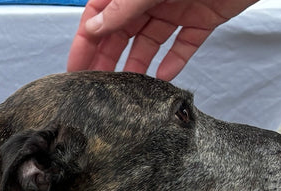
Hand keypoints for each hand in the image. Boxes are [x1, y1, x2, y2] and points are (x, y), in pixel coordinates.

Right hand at [67, 0, 258, 81]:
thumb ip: (124, 6)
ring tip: (126, 92)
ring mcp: (177, 6)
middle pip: (122, 32)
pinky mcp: (205, 16)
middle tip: (94, 90)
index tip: (75, 70)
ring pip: (150, 41)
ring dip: (137, 65)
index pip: (99, 14)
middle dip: (107, 60)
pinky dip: (175, 60)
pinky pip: (185, 42)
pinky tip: (163, 77)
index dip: (85, 43)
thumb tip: (94, 26)